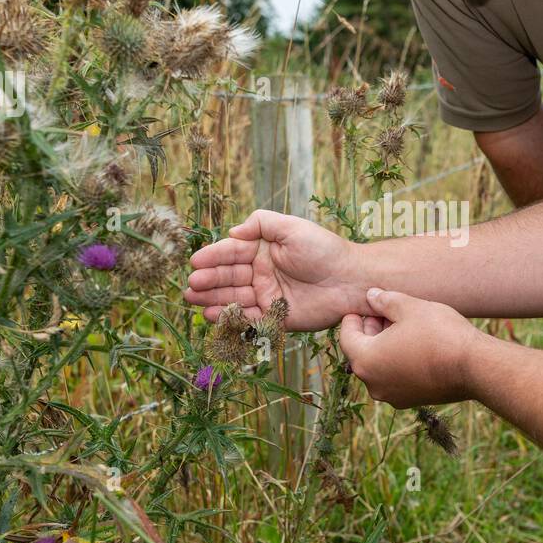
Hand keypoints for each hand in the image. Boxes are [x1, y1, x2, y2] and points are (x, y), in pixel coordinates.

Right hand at [185, 210, 365, 330]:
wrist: (351, 280)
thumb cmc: (325, 249)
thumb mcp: (292, 227)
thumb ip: (262, 223)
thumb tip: (233, 231)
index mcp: (263, 250)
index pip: (232, 252)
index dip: (213, 257)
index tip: (195, 262)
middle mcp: (262, 272)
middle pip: (228, 277)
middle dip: (208, 280)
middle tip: (192, 284)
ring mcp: (267, 295)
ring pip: (234, 298)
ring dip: (213, 299)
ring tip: (194, 299)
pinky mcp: (275, 317)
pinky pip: (248, 318)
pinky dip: (230, 318)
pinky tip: (214, 315)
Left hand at [339, 288, 487, 408]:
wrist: (474, 367)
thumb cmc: (439, 333)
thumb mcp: (410, 307)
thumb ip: (385, 300)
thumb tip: (371, 296)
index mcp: (365, 360)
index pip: (346, 336)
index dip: (353, 317)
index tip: (363, 305)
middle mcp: (373, 383)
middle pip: (362, 352)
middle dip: (371, 331)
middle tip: (385, 312)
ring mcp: (392, 395)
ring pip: (379, 366)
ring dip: (385, 346)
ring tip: (403, 327)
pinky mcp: (411, 400)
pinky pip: (395, 378)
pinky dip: (398, 362)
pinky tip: (415, 346)